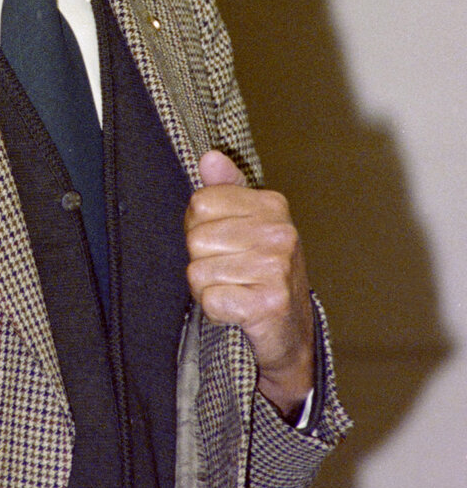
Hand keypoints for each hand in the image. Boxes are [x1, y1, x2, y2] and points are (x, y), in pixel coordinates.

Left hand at [185, 150, 314, 419]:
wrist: (290, 330)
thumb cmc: (262, 273)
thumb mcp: (247, 224)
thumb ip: (226, 190)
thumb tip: (210, 157)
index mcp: (272, 205)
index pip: (200, 203)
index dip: (199, 227)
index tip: (222, 244)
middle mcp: (280, 232)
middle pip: (197, 238)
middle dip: (203, 261)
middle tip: (230, 273)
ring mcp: (278, 268)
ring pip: (200, 271)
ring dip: (209, 288)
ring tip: (235, 290)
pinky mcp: (270, 303)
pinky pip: (211, 300)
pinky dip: (217, 310)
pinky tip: (237, 310)